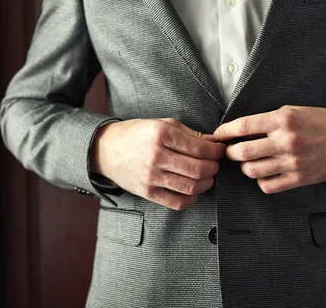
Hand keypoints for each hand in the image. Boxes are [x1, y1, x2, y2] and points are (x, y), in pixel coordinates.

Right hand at [90, 118, 225, 210]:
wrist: (105, 149)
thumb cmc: (136, 134)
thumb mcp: (163, 124)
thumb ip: (190, 134)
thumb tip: (215, 143)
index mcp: (161, 134)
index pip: (200, 148)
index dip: (217, 152)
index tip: (220, 151)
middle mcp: (156, 156)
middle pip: (199, 169)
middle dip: (214, 168)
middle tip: (214, 164)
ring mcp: (151, 176)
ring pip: (191, 187)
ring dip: (206, 183)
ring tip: (206, 177)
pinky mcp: (147, 192)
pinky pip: (177, 202)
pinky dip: (191, 199)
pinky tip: (193, 190)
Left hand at [213, 105, 325, 193]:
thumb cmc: (321, 122)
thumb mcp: (294, 111)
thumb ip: (268, 120)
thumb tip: (240, 130)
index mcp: (283, 119)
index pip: (243, 127)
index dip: (225, 132)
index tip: (218, 135)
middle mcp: (286, 141)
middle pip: (242, 152)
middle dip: (230, 152)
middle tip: (230, 151)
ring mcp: (293, 162)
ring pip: (252, 171)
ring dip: (244, 167)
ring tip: (248, 162)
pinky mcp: (299, 178)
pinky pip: (268, 185)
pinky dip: (260, 180)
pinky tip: (264, 173)